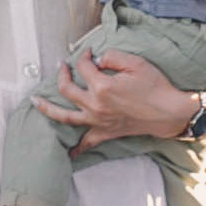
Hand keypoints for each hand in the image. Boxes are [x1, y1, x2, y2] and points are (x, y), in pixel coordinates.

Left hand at [36, 44, 205, 147]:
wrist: (170, 112)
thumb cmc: (155, 86)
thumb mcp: (135, 62)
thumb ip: (112, 56)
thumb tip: (96, 59)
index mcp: (102, 87)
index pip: (83, 67)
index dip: (83, 56)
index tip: (87, 53)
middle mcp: (96, 106)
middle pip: (67, 89)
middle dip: (62, 74)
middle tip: (62, 66)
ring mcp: (98, 121)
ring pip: (66, 117)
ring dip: (48, 108)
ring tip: (35, 102)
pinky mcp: (106, 132)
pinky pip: (86, 142)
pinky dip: (75, 149)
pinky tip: (67, 153)